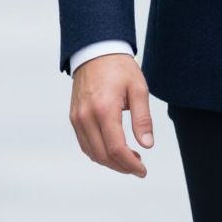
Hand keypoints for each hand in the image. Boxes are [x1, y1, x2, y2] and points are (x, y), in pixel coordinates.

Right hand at [69, 53, 153, 178]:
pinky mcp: (74, 117)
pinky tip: (112, 149)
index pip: (116, 149)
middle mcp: (87, 117)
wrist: (96, 50)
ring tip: (128, 159)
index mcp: (105, 109)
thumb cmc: (119, 67)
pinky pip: (85, 144)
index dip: (130, 164)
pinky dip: (98, 152)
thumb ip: (143, 118)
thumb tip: (147, 144)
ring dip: (110, 162)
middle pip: (103, 156)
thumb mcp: (138, 88)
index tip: (143, 170)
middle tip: (138, 166)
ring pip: (92, 153)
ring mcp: (77, 118)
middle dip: (121, 166)